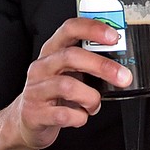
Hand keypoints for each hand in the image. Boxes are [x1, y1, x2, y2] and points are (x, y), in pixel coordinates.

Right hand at [6, 17, 132, 149]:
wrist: (26, 120)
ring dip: (91, 97)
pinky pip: (63, 114)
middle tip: (123, 77)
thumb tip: (121, 62)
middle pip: (71, 56)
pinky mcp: (35, 113)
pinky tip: (81, 116)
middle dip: (102, 66)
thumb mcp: (68, 71)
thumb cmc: (54, 92)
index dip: (92, 29)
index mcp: (52, 51)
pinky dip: (79, 117)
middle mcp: (41, 66)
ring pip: (68, 86)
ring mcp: (36, 90)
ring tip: (94, 104)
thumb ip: (88, 62)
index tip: (114, 37)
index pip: (70, 29)